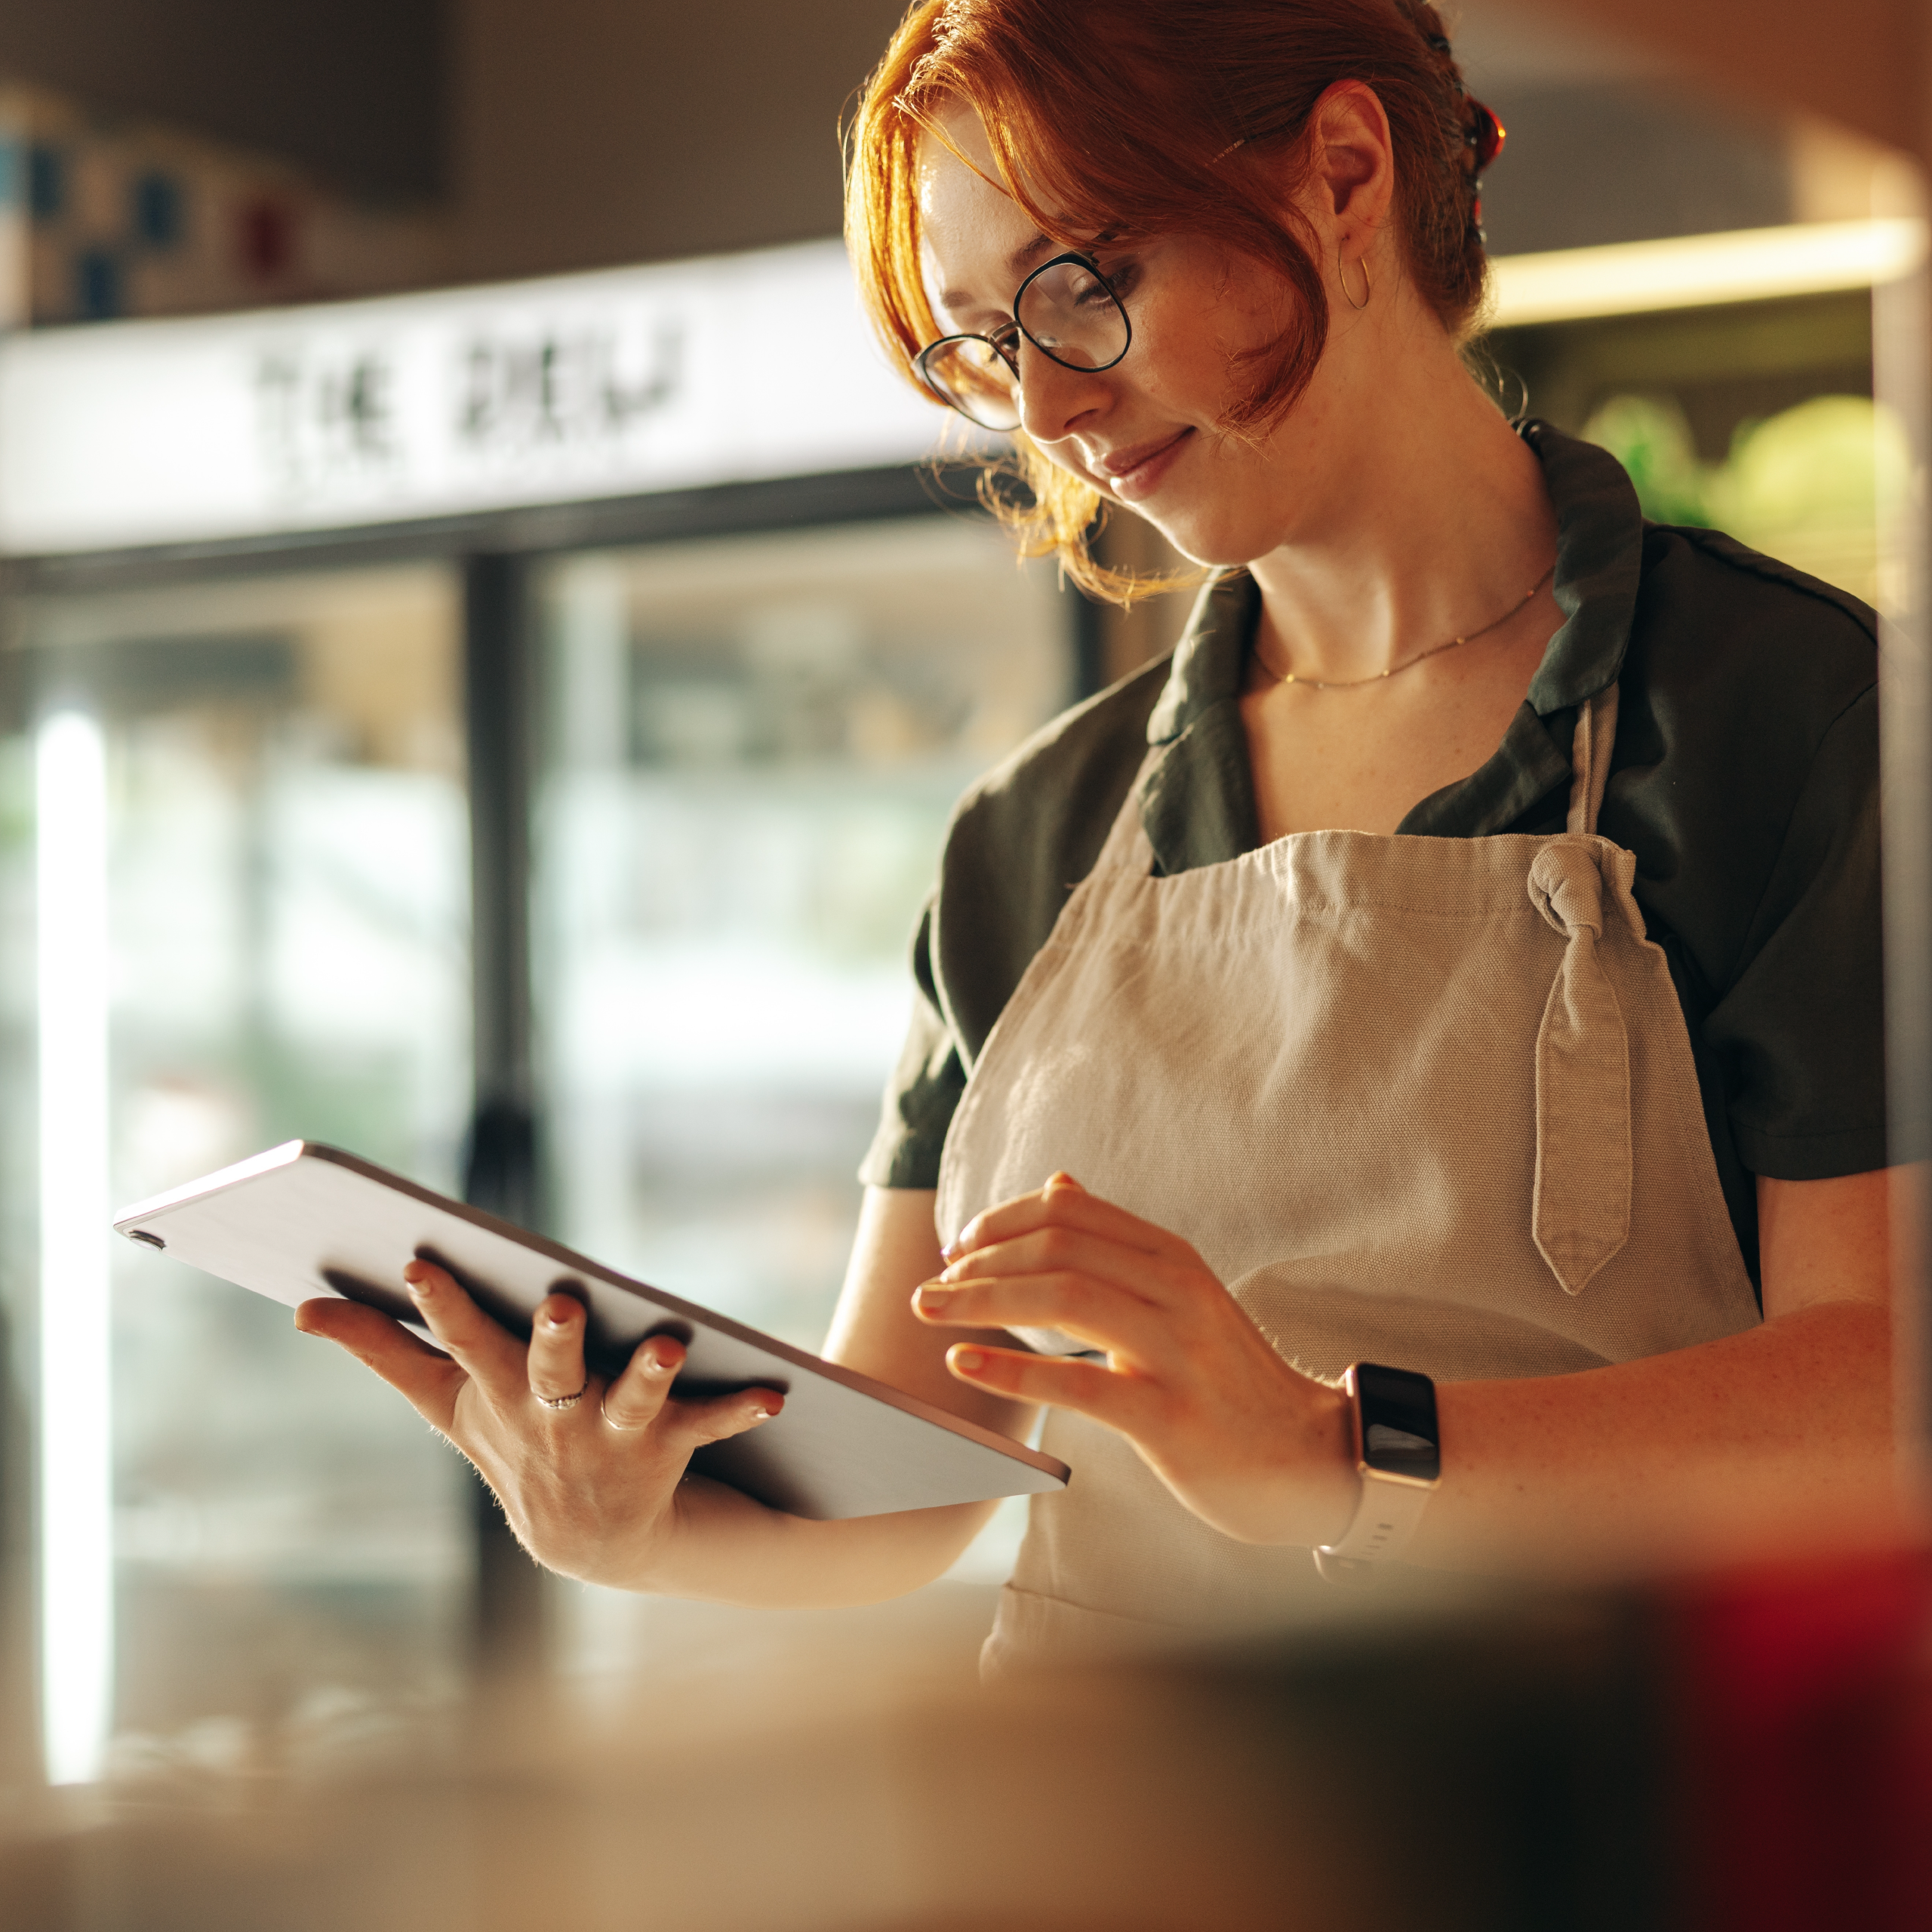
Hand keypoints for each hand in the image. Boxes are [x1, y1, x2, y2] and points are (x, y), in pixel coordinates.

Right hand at [294, 1261, 781, 1585]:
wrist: (593, 1543)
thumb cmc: (515, 1444)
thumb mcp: (449, 1403)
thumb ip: (382, 1350)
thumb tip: (303, 1308)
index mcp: (497, 1393)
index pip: (462, 1342)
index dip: (443, 1304)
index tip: (424, 1261)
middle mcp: (551, 1417)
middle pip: (548, 1370)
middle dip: (552, 1340)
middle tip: (562, 1303)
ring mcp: (610, 1438)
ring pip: (631, 1401)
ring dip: (649, 1375)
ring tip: (666, 1345)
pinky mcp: (667, 1450)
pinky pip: (707, 1424)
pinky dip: (741, 1407)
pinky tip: (775, 1392)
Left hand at [913, 1176, 1356, 1546]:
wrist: (1307, 1456)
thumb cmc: (1227, 1377)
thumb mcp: (1181, 1295)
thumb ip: (1118, 1243)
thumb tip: (1058, 1184)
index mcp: (1173, 1257)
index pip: (1071, 1212)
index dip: (1002, 1221)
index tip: (959, 1246)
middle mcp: (1177, 1291)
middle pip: (1058, 1248)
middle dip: (979, 1260)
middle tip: (929, 1285)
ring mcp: (1176, 1352)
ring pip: (1062, 1299)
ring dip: (982, 1299)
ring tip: (931, 1310)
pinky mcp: (1169, 1416)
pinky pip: (1079, 1383)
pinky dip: (1012, 1369)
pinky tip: (964, 1363)